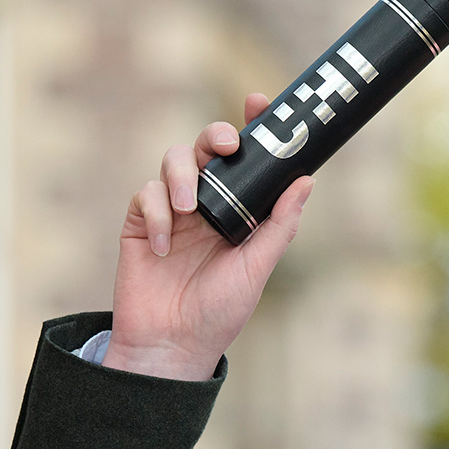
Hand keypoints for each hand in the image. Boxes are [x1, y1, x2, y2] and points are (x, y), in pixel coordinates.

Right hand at [102, 93, 313, 380]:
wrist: (173, 347)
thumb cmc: (221, 311)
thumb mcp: (257, 267)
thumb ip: (279, 225)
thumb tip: (306, 180)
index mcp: (240, 210)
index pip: (247, 159)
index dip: (251, 126)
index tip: (258, 101)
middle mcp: (208, 203)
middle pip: (207, 148)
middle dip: (214, 136)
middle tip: (226, 146)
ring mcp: (173, 211)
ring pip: (173, 160)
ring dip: (183, 175)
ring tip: (190, 208)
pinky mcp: (142, 223)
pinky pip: (145, 195)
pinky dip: (157, 213)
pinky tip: (167, 247)